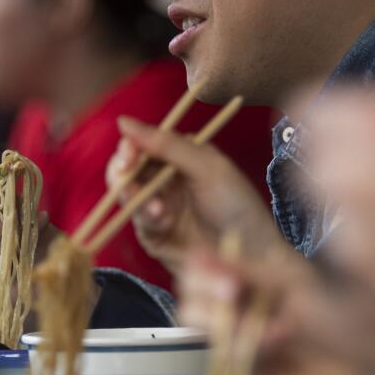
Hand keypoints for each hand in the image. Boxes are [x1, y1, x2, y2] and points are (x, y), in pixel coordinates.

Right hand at [106, 116, 281, 271]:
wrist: (252, 253)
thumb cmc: (237, 205)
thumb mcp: (207, 167)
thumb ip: (167, 144)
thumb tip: (123, 121)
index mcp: (180, 157)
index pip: (144, 143)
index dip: (130, 145)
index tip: (128, 152)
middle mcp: (166, 180)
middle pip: (128, 168)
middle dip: (122, 170)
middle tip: (125, 172)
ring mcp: (159, 208)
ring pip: (127, 194)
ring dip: (136, 196)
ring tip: (158, 208)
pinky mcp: (154, 235)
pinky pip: (138, 221)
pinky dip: (148, 218)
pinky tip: (165, 220)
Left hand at [307, 65, 374, 313]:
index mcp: (372, 128)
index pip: (307, 106)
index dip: (332, 107)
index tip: (355, 111)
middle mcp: (349, 182)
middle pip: (315, 159)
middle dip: (343, 153)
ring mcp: (356, 237)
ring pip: (336, 206)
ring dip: (360, 197)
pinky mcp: (370, 281)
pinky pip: (361, 248)